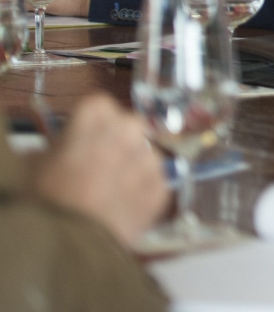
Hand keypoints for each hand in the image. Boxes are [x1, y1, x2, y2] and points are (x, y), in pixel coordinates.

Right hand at [35, 94, 168, 245]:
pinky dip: (142, 193)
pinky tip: (121, 208)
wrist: (67, 244)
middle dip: (115, 142)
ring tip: (108, 193)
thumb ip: (52, 150)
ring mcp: (149, 159)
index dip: (88, 126)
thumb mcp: (34, 167)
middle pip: (128, 126)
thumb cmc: (44, 200)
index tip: (80, 141)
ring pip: (145, 155)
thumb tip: (55, 153)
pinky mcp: (161, 189)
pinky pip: (155, 183)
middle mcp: (129, 130)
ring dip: (132, 168)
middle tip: (96, 166)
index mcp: (96, 116)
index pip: (98, 107)